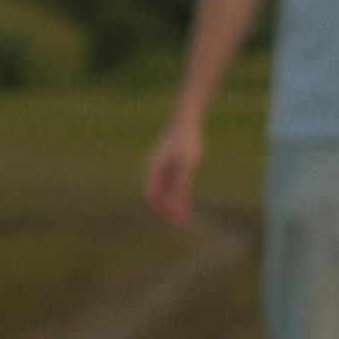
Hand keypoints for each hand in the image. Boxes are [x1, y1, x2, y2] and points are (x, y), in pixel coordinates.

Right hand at [143, 114, 202, 228]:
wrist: (186, 118)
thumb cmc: (187, 140)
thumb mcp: (186, 165)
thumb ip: (181, 185)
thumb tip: (178, 204)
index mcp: (154, 169)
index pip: (151, 196)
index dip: (161, 210)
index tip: (176, 220)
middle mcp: (153, 168)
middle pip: (155, 194)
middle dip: (166, 208)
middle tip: (181, 220)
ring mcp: (160, 164)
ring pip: (161, 189)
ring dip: (171, 202)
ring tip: (185, 212)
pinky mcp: (168, 160)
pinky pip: (168, 181)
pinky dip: (175, 192)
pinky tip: (186, 195)